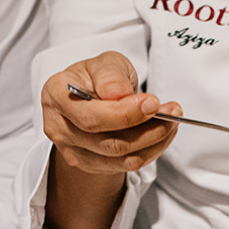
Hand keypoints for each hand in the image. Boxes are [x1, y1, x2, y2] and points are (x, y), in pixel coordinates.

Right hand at [41, 51, 180, 228]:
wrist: (93, 100)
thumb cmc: (97, 78)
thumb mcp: (105, 63)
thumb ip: (111, 74)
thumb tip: (118, 94)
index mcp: (56, 94)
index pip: (92, 116)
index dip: (125, 114)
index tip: (154, 103)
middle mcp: (59, 127)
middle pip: (108, 142)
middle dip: (147, 129)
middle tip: (172, 113)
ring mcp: (72, 151)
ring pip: (122, 157)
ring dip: (154, 141)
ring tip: (172, 121)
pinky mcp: (89, 165)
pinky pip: (127, 165)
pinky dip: (151, 151)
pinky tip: (162, 135)